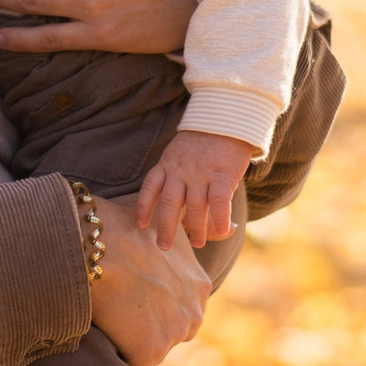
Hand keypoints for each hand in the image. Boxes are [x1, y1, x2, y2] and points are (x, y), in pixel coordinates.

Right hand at [85, 189, 207, 365]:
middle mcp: (194, 312)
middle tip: (120, 306)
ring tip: (110, 319)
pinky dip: (122, 362)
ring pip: (152, 350)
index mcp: (199, 285)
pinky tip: (107, 343)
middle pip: (170, 332)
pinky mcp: (150, 350)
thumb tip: (233, 226)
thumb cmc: (123, 226)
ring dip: (132, 342)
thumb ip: (197, 227)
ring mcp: (174, 333)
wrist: (96, 243)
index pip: (180, 307)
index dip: (153, 302)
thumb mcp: (168, 221)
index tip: (132, 291)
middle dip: (148, 326)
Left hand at [134, 130, 254, 249]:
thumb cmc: (203, 139)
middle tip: (163, 247)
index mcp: (168, 164)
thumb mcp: (180, 151)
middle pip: (169, 203)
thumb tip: (179, 200)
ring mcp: (201, 173)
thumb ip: (176, 172)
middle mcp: (180, 171)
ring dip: (195, 228)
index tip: (140, 224)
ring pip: (194, 207)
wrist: (225, 117)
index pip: (150, 187)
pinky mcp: (222, 174)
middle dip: (165, 227)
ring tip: (197, 243)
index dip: (143, 207)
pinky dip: (220, 218)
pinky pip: (219, 201)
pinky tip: (222, 231)